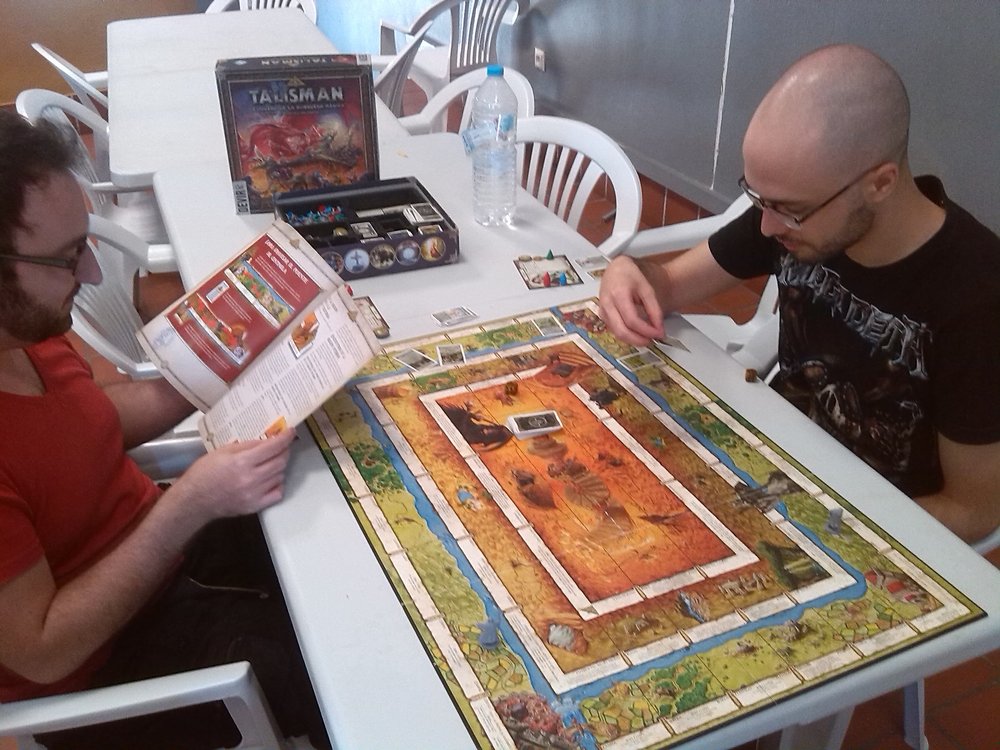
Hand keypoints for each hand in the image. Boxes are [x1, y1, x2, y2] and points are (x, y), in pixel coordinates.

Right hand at [170, 429, 296, 521]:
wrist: (194, 500)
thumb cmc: (204, 473)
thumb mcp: (222, 451)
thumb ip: (247, 446)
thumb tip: (266, 440)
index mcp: (241, 462)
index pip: (272, 447)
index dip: (285, 438)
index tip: (291, 432)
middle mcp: (250, 479)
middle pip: (280, 461)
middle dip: (284, 451)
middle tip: (282, 446)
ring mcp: (254, 494)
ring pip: (280, 476)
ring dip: (279, 467)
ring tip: (271, 462)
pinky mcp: (255, 506)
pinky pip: (277, 493)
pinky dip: (278, 484)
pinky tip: (270, 479)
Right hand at [598, 256, 664, 344]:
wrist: (616, 270)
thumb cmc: (631, 276)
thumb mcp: (647, 290)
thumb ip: (654, 310)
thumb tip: (658, 329)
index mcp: (618, 294)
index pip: (632, 320)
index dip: (646, 330)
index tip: (658, 333)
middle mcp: (607, 304)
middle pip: (621, 331)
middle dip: (638, 340)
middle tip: (651, 341)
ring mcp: (602, 311)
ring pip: (617, 333)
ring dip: (632, 339)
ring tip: (646, 337)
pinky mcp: (602, 315)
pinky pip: (614, 330)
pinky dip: (626, 334)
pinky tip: (636, 333)